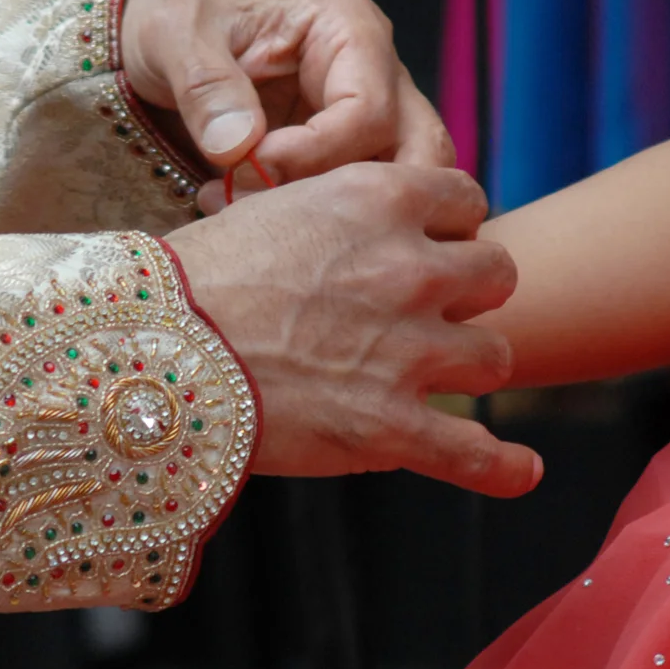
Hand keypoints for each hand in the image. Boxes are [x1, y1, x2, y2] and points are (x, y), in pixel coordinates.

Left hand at [120, 0, 454, 210]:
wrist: (170, 32)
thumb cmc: (179, 15)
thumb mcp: (174, 33)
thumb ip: (206, 86)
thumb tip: (240, 147)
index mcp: (350, 29)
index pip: (370, 111)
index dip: (313, 154)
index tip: (246, 169)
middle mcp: (379, 72)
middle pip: (422, 154)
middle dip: (358, 200)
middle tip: (280, 218)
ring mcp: (374, 116)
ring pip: (409, 185)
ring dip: (348, 218)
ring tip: (267, 225)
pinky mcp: (353, 154)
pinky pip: (370, 201)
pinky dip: (327, 224)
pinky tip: (262, 226)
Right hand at [165, 163, 540, 497]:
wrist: (149, 356)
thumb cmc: (191, 282)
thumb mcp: (274, 208)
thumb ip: (339, 214)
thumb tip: (357, 233)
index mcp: (377, 199)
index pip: (464, 197)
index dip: (450, 225)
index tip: (432, 243)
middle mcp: (408, 267)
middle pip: (496, 273)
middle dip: (469, 293)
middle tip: (430, 310)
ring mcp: (409, 350)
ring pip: (495, 357)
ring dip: (468, 366)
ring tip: (435, 377)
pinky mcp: (393, 426)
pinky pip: (474, 451)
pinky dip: (501, 467)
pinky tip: (520, 471)